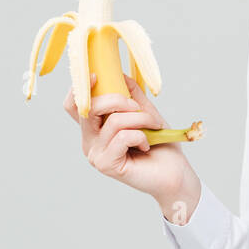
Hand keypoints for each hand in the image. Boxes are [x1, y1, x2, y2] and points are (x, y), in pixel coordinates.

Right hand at [64, 73, 198, 214]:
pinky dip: (140, 135)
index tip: (97, 75)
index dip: (79, 89)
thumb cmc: (160, 146)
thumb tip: (120, 74)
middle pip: (88, 108)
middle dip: (118, 100)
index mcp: (95, 128)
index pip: (73, 106)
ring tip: (154, 127)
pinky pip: (122, 137)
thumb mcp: (146, 114)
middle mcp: (90, 141)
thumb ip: (132, 95)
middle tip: (139, 107)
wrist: (174, 174)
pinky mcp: (105, 164)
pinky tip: (147, 145)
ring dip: (140, 119)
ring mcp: (95, 154)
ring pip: (113, 122)